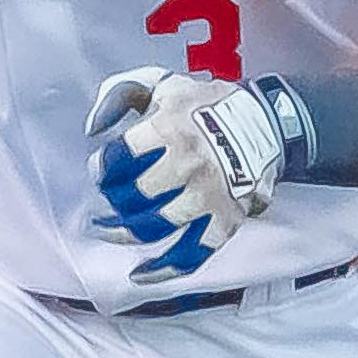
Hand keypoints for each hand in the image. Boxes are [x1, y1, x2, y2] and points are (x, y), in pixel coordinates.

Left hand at [85, 66, 284, 280]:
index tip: (99, 171)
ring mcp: (208, 195)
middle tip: (104, 201)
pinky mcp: (226, 219)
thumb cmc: (205, 105)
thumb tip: (92, 128)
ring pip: (156, 226)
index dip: (102, 167)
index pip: (120, 156)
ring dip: (124, 233)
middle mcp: (189, 163)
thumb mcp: (163, 84)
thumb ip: (120, 94)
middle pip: (134, 195)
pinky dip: (163, 269)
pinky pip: (192, 254)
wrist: (266, 121)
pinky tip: (140, 273)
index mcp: (170, 128)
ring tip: (107, 231)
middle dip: (112, 200)